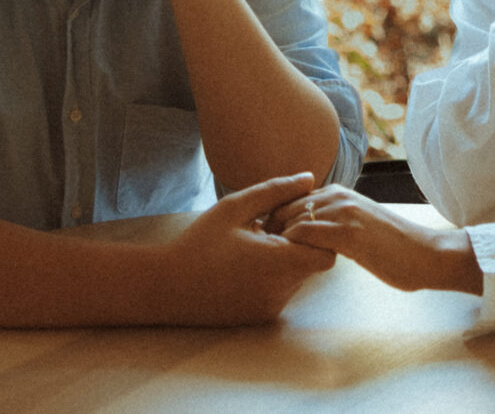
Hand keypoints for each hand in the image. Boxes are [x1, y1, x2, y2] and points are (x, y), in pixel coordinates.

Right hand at [154, 172, 335, 323]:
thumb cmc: (200, 242)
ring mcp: (272, 307)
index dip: (316, 234)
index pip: (327, 252)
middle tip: (268, 229)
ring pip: (298, 278)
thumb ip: (276, 191)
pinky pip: (281, 291)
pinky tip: (244, 265)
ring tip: (252, 246)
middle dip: (300, 244)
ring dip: (285, 260)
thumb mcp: (235, 208)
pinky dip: (273, 276)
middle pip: (313, 264)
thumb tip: (309, 178)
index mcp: (279, 263)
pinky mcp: (261, 317)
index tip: (290, 220)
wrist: (167, 287)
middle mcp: (281, 291)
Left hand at [272, 185, 483, 294]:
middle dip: (270, 231)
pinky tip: (292, 265)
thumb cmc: (394, 248)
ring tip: (273, 263)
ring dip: (278, 241)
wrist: (427, 254)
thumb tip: (309, 235)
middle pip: (284, 207)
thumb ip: (335, 223)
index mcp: (338, 193)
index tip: (268, 244)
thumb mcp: (358, 225)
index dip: (275, 221)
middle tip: (264, 256)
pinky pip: (305, 235)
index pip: (290, 199)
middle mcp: (338, 196)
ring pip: (291, 219)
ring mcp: (343, 212)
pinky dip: (292, 248)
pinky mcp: (348, 233)